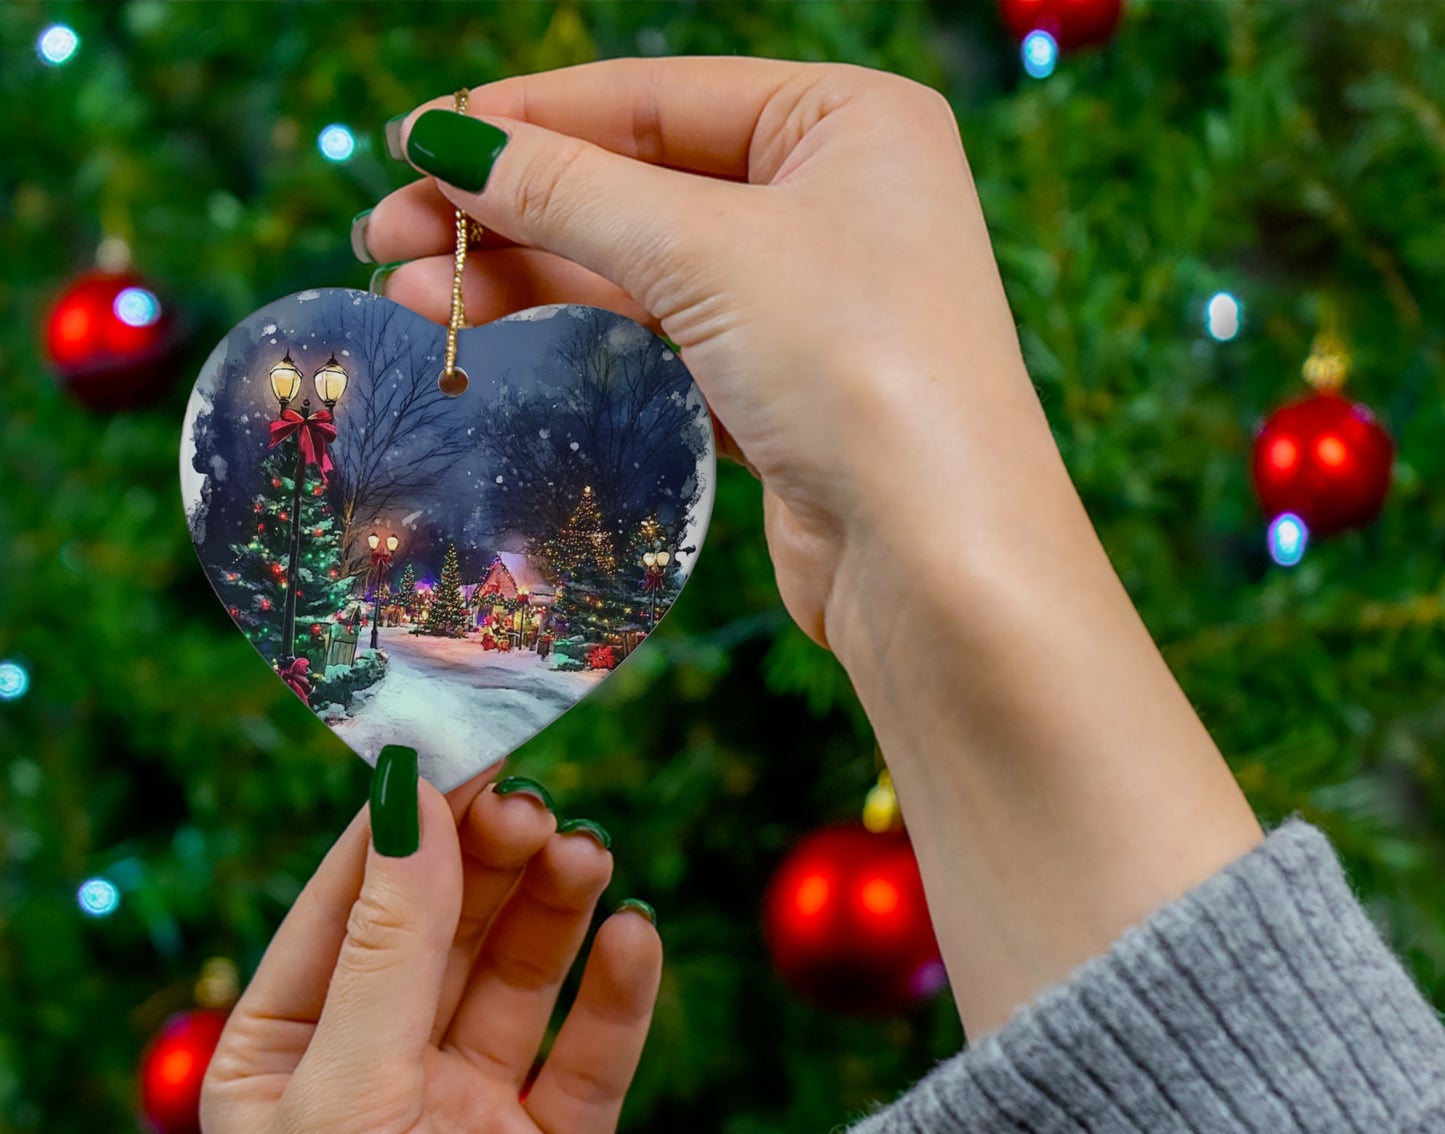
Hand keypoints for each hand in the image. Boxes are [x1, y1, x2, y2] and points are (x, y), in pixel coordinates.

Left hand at [201, 758, 660, 1133]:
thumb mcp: (345, 1095)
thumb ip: (391, 944)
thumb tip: (411, 797)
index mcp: (289, 1054)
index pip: (352, 902)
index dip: (409, 823)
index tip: (468, 745)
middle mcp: (380, 1073)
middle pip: (447, 928)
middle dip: (491, 862)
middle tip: (540, 810)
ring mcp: (469, 1114)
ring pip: (521, 978)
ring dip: (556, 911)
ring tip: (589, 857)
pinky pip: (591, 1055)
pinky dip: (617, 994)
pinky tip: (636, 938)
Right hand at [361, 60, 1261, 1038]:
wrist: (938, 561)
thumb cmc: (859, 370)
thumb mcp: (706, 253)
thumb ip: (571, 192)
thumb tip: (447, 143)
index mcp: (848, 122)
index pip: (658, 97)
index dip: (529, 119)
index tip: (416, 143)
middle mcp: (835, 201)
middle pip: (640, 184)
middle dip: (512, 208)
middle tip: (388, 234)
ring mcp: (809, 302)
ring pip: (642, 270)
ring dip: (530, 278)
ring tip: (413, 292)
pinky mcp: (782, 391)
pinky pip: (662, 342)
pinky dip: (581, 339)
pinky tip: (494, 339)